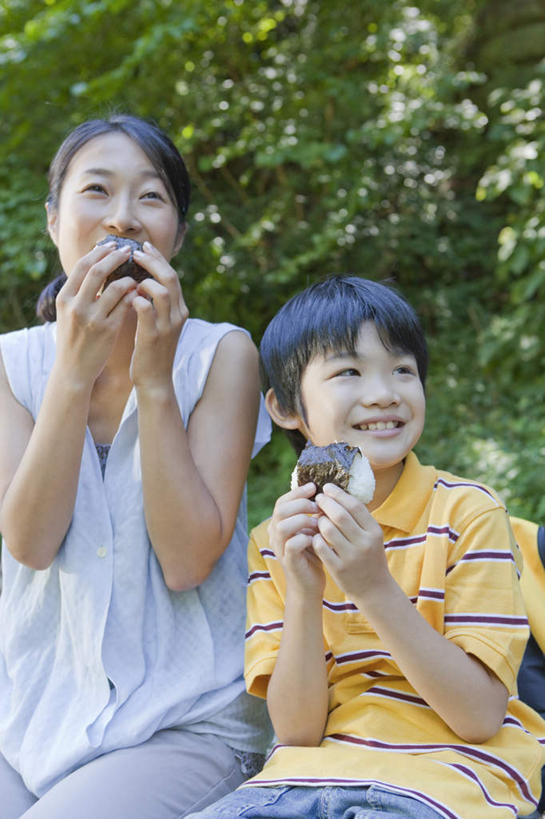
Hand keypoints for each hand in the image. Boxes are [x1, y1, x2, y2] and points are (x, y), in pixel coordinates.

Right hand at [54, 242, 136, 386]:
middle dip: (115, 257)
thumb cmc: (73, 338)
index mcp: (64, 298)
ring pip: (115, 288)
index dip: (99, 252)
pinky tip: (139, 292)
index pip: (82, 266)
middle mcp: (76, 306)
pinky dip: (133, 296)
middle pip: (98, 271)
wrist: (73, 369)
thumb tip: (95, 266)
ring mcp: (92, 318)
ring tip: (136, 274)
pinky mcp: (108, 330)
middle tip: (128, 250)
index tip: (112, 245)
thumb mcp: (68, 313)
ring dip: (128, 278)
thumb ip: (78, 292)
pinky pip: (125, 306)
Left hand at [129, 242, 188, 391]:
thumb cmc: (151, 350)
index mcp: (179, 310)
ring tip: (130, 278)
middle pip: (170, 278)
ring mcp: (168, 325)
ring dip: (144, 280)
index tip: (143, 247)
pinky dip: (136, 299)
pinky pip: (146, 309)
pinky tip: (126, 297)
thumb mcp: (158, 324)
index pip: (172, 275)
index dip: (158, 259)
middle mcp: (178, 315)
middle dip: (152, 261)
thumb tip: (140, 282)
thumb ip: (154, 304)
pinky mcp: (154, 335)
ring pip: (162, 291)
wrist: (155, 380)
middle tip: (134, 252)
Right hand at [268, 483, 324, 597]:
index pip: (282, 501)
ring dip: (302, 520)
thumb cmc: (314, 554)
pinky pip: (291, 545)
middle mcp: (276, 535)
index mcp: (280, 525)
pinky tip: (317, 538)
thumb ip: (313, 515)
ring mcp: (280, 549)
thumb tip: (326, 494)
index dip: (297, 492)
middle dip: (300, 503)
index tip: (314, 487)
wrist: (310, 585)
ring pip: (282, 526)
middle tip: (317, 505)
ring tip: (318, 522)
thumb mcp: (313, 531)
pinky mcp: (289, 562)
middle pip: (280, 510)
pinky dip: (305, 538)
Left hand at [313, 482, 387, 602]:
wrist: (374, 589)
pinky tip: (315, 535)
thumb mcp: (371, 536)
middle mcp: (364, 543)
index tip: (327, 487)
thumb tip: (338, 494)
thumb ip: (359, 518)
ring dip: (319, 520)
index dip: (338, 494)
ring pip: (328, 529)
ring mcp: (351, 557)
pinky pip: (321, 546)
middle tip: (318, 499)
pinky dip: (315, 538)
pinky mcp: (339, 569)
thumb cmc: (370, 557)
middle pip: (340, 515)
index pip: (354, 506)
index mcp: (374, 532)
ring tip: (317, 518)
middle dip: (325, 504)